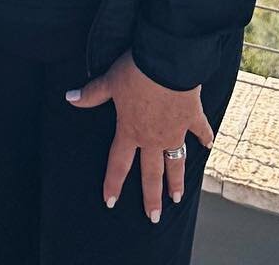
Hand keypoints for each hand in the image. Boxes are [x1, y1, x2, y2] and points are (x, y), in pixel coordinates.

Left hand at [67, 51, 213, 221]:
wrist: (168, 61)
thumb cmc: (136, 71)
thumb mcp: (110, 81)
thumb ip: (91, 94)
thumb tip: (70, 98)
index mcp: (130, 130)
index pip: (119, 163)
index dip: (113, 183)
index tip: (111, 201)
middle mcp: (153, 137)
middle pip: (151, 173)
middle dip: (151, 197)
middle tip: (154, 217)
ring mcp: (175, 130)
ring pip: (176, 162)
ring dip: (177, 180)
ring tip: (177, 198)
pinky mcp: (192, 117)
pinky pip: (200, 131)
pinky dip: (205, 137)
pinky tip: (208, 146)